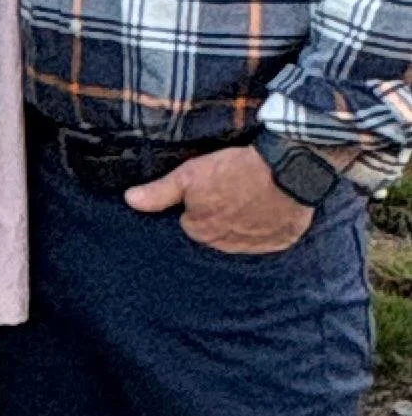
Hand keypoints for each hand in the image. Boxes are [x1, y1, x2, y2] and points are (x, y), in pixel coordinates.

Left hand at [125, 144, 313, 256]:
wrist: (286, 169)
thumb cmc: (234, 170)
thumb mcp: (190, 174)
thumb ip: (160, 192)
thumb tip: (130, 200)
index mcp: (201, 232)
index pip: (192, 222)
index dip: (199, 203)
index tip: (210, 188)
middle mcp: (226, 246)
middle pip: (217, 231)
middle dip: (221, 215)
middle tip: (232, 190)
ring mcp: (256, 246)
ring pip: (243, 234)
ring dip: (246, 221)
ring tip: (252, 195)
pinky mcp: (281, 241)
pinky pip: (271, 236)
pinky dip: (270, 224)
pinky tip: (270, 205)